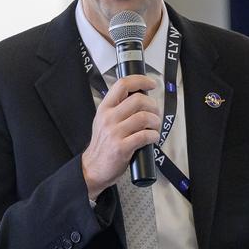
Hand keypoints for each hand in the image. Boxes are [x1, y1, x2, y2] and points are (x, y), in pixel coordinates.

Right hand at [80, 72, 161, 198]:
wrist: (92, 168)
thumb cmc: (102, 145)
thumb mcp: (104, 121)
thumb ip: (118, 108)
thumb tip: (141, 98)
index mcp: (105, 108)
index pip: (123, 85)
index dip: (140, 80)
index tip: (151, 84)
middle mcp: (108, 118)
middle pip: (138, 100)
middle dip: (153, 106)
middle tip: (155, 114)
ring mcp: (114, 133)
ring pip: (144, 117)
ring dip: (156, 122)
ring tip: (154, 127)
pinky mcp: (122, 147)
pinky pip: (145, 136)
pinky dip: (154, 136)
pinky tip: (152, 138)